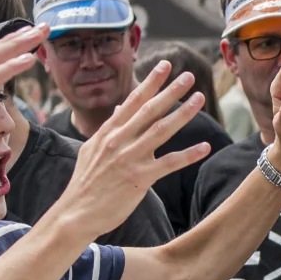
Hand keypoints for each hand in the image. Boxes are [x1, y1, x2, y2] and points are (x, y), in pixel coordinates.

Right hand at [55, 63, 214, 232]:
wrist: (75, 213)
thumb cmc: (86, 183)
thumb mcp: (91, 150)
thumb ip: (109, 128)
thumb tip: (121, 108)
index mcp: (108, 132)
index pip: (132, 101)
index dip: (150, 82)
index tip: (165, 66)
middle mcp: (119, 141)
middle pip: (149, 110)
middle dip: (170, 91)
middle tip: (188, 76)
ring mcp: (129, 158)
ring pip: (161, 130)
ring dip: (183, 113)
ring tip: (199, 98)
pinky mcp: (139, 178)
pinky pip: (169, 163)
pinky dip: (188, 154)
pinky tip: (205, 147)